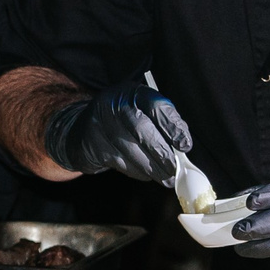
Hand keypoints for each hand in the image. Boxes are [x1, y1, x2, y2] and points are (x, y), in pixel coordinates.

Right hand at [40, 86, 191, 181]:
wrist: (84, 130)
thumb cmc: (124, 123)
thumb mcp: (142, 113)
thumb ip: (161, 125)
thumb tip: (183, 148)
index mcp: (133, 92)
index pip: (156, 106)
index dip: (173, 127)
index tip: (185, 146)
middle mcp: (114, 104)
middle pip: (142, 129)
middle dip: (162, 153)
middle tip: (174, 169)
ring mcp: (100, 124)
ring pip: (130, 149)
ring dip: (152, 168)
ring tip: (165, 177)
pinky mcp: (93, 145)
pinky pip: (119, 162)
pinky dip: (137, 171)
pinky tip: (145, 174)